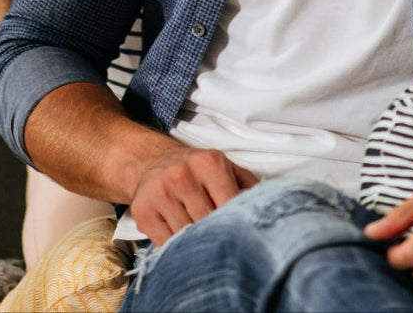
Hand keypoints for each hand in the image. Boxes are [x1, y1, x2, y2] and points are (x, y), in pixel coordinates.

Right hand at [128, 145, 258, 245]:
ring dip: (196, 248)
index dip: (237, 227)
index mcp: (208, 163)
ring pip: (186, 237)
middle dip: (217, 240)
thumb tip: (269, 210)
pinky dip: (175, 250)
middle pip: (207, 225)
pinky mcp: (143, 211)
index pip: (229, 206)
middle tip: (225, 251)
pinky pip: (165, 244)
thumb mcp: (225, 168)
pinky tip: (182, 244)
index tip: (243, 241)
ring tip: (204, 249)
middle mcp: (182, 175)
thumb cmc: (197, 170)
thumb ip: (249, 186)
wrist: (152, 161)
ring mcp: (160, 193)